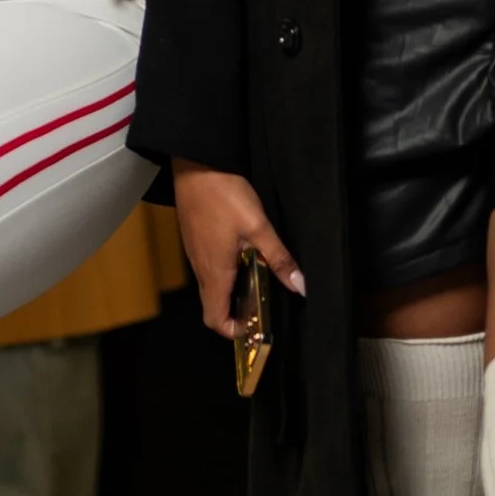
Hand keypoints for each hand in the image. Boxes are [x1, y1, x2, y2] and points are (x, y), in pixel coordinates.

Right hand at [172, 160, 306, 336]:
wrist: (195, 164)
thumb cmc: (223, 195)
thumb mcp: (258, 226)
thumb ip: (278, 257)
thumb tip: (300, 286)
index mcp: (215, 272)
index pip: (214, 319)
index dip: (233, 331)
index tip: (254, 326)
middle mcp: (201, 268)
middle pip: (213, 305)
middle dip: (236, 313)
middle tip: (262, 305)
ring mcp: (195, 254)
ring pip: (211, 286)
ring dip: (232, 291)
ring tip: (259, 278)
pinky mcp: (195, 240)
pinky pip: (209, 268)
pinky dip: (226, 273)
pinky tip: (244, 255)